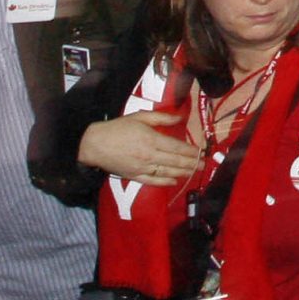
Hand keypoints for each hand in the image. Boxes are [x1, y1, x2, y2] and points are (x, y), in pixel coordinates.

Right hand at [78, 109, 202, 184]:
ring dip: (182, 173)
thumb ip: (161, 118)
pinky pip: (152, 181)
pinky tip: (174, 182)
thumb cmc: (117, 128)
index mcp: (151, 140)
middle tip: (204, 164)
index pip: (176, 147)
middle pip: (175, 161)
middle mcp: (149, 155)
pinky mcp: (133, 176)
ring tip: (194, 172)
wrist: (94, 144)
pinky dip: (164, 182)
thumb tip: (179, 118)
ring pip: (166, 172)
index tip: (201, 152)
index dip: (190, 151)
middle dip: (191, 163)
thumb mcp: (140, 117)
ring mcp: (141, 168)